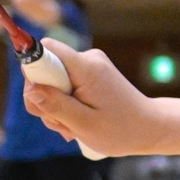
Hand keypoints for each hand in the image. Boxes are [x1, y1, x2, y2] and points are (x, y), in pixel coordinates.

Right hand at [22, 39, 163, 156]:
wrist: (149, 128)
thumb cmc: (121, 130)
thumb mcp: (84, 124)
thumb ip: (56, 105)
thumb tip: (30, 89)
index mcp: (87, 67)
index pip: (45, 48)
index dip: (33, 71)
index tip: (39, 97)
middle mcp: (87, 60)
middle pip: (44, 69)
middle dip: (43, 98)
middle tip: (60, 124)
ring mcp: (89, 66)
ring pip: (51, 81)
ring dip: (54, 107)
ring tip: (71, 128)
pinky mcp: (89, 75)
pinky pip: (63, 85)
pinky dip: (64, 105)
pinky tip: (75, 122)